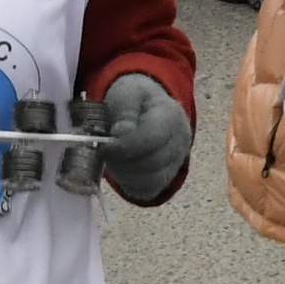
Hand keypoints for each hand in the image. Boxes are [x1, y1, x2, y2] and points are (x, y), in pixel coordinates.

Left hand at [96, 72, 192, 200]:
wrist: (146, 107)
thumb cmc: (134, 100)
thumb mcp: (126, 93)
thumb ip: (124, 111)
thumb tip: (120, 134)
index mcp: (171, 115)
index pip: (153, 137)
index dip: (125, 146)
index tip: (104, 147)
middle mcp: (180, 141)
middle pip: (152, 162)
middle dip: (121, 161)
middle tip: (104, 152)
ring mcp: (177, 162)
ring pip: (151, 180)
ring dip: (124, 173)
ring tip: (112, 158)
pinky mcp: (167, 178)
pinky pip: (149, 190)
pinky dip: (130, 183)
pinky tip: (121, 167)